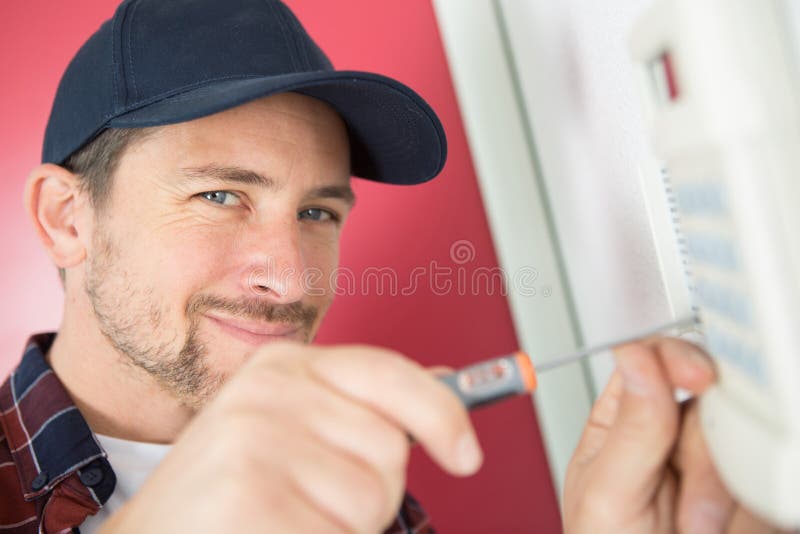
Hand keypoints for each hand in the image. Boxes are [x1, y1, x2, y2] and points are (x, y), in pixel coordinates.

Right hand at [99, 342, 481, 532]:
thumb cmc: (232, 490)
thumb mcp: (289, 427)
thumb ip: (357, 408)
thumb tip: (447, 398)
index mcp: (282, 368)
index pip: (388, 373)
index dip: (442, 415)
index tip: (467, 456)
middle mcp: (268, 393)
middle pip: (389, 450)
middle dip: (369, 492)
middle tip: (305, 499)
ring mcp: (255, 444)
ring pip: (371, 503)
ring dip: (342, 528)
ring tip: (285, 517)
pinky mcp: (250, 500)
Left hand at [563, 337, 787, 532]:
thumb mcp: (608, 498)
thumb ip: (631, 429)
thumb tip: (637, 356)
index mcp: (624, 425)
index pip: (652, 362)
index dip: (676, 360)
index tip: (697, 378)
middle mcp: (674, 438)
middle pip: (713, 403)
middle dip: (704, 464)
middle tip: (689, 517)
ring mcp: (719, 467)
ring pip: (749, 445)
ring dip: (728, 502)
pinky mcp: (754, 494)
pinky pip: (772, 485)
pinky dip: (752, 518)